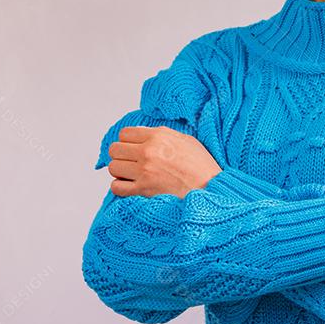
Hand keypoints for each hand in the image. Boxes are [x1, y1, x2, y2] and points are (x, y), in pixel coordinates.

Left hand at [107, 125, 222, 197]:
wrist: (210, 188)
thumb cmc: (201, 166)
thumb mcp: (186, 140)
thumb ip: (163, 135)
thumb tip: (145, 134)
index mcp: (158, 136)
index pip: (124, 134)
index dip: (127, 141)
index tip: (131, 148)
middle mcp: (148, 151)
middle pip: (115, 149)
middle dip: (121, 155)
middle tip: (130, 162)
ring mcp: (144, 171)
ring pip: (113, 167)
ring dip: (120, 171)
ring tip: (131, 175)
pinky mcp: (143, 190)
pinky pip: (116, 187)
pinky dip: (120, 187)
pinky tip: (131, 186)